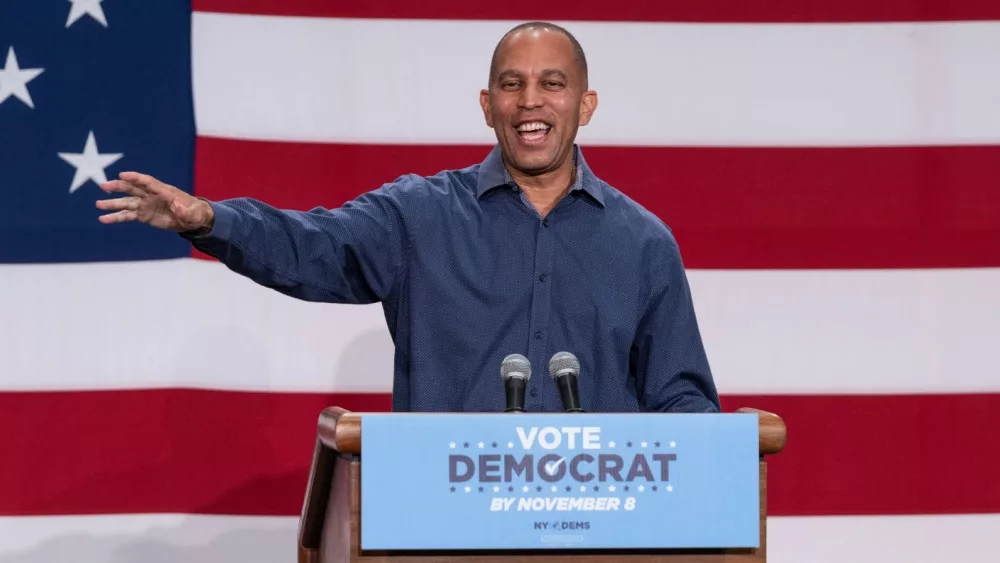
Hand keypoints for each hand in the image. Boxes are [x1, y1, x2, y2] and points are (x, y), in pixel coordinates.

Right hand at [97, 171, 213, 231]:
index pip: (148, 182)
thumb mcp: (194, 213)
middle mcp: (151, 195)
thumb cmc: (195, 213)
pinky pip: (127, 215)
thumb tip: (179, 207)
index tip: (122, 175)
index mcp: (164, 191)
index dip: (135, 178)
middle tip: (104, 185)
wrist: (192, 220)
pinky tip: (104, 219)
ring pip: (126, 202)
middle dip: (119, 186)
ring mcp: (146, 204)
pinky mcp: (143, 215)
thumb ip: (186, 211)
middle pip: (133, 188)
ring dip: (112, 203)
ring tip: (98, 204)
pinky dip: (116, 217)